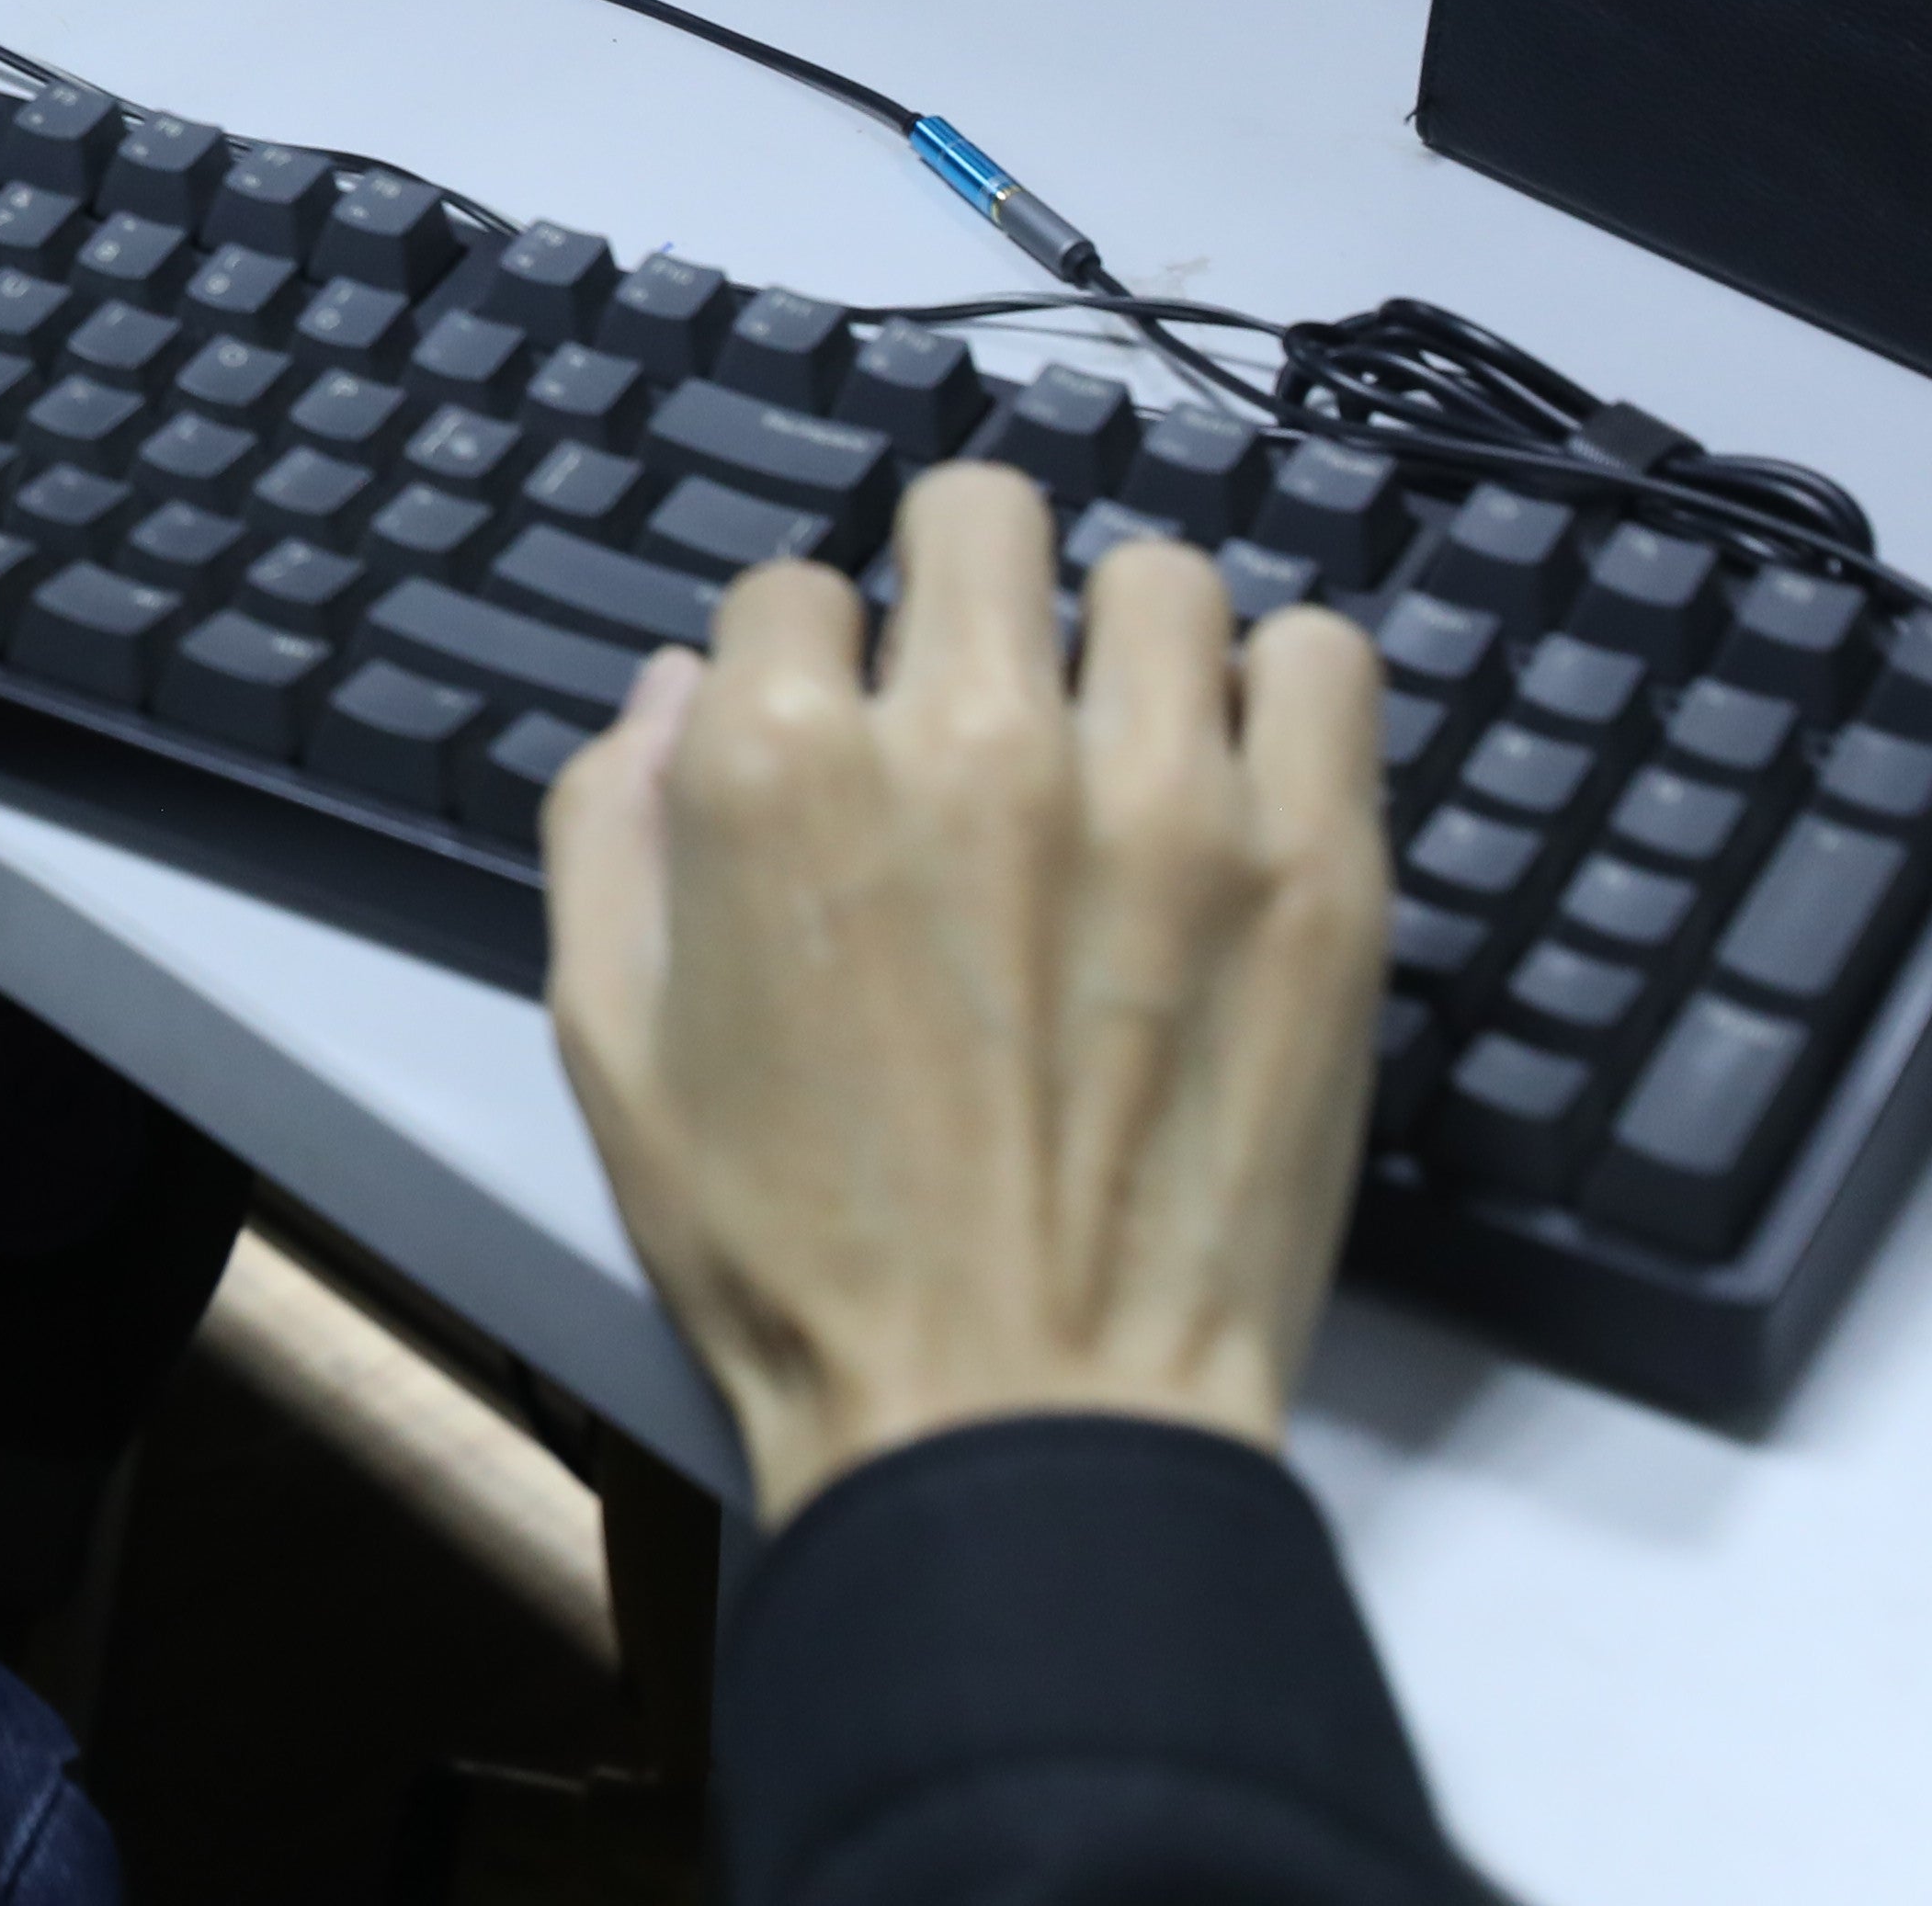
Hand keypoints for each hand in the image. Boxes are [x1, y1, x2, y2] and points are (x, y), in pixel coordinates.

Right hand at [541, 462, 1390, 1527]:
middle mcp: (972, 743)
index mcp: (776, 770)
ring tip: (1122, 746)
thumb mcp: (609, 1041)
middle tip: (979, 698)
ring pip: (1159, 574)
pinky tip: (1236, 778)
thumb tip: (678, 683)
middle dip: (958, 586)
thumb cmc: (800, 1258)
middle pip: (982, 512)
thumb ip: (608, 825)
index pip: (793, 586)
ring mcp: (1164, 796)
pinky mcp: (1315, 867)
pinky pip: (1324, 661)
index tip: (837, 744)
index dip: (803, 667)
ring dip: (1123, 641)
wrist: (1020, 1419)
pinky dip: (1278, 695)